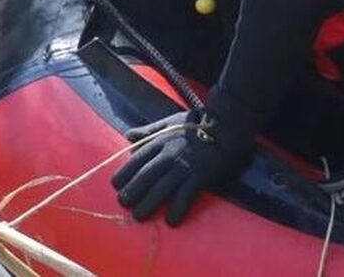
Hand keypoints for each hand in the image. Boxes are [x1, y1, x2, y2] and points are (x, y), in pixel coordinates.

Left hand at [110, 109, 252, 225]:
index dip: (124, 174)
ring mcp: (184, 165)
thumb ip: (148, 130)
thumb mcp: (169, 122)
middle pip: (145, 176)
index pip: (136, 159)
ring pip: (160, 188)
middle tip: (124, 204)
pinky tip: (171, 221)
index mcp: (160, 141)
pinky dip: (177, 209)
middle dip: (131, 191)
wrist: (226, 124)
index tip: (116, 186)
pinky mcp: (199, 175)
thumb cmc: (198, 123)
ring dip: (148, 204)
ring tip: (139, 216)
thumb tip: (128, 135)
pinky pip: (185, 195)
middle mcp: (168, 154)